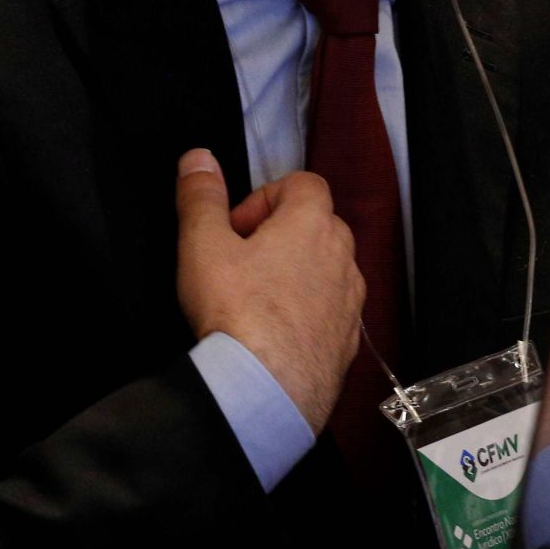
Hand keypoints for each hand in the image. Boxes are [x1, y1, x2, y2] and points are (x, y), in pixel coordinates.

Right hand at [174, 148, 363, 429]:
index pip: (302, 183)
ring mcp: (351, 302)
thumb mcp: (203, 245)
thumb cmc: (236, 311)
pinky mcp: (349, 342)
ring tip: (255, 301)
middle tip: (240, 261)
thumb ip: (201, 197)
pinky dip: (307, 313)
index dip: (265, 196)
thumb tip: (198, 158)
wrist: (265, 390)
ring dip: (296, 274)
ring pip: (327, 270)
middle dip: (279, 234)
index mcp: (313, 223)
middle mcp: (344, 257)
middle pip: (317, 225)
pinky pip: (331, 312)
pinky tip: (272, 335)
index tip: (235, 227)